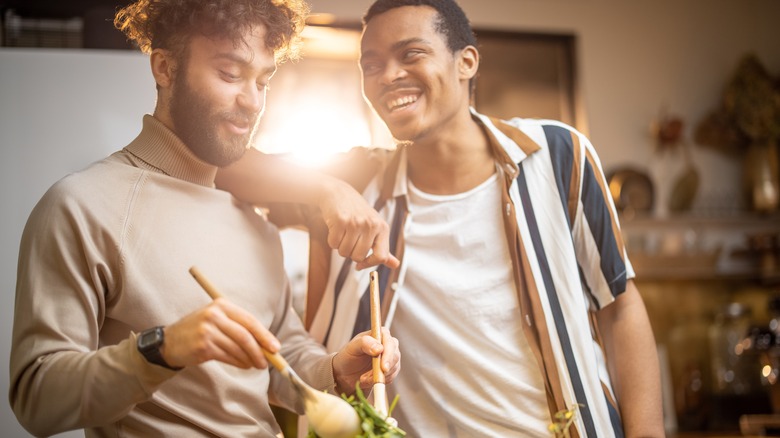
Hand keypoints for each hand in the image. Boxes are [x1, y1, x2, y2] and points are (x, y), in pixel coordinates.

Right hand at [159, 298, 279, 368]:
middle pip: (245, 335)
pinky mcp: (203, 346)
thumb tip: (265, 343)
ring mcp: (207, 331)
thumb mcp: (216, 319)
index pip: (249, 320)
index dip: (264, 335)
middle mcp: (214, 315)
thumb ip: (237, 326)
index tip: (275, 347)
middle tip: (268, 361)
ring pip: (237, 348)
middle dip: (260, 350)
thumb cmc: (198, 331)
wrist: (169, 342)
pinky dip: (239, 363)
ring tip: (257, 365)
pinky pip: (228, 357)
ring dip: (250, 359)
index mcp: (221, 304)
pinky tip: (244, 365)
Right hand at [318, 179, 399, 270]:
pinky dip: (332, 240)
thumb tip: (395, 265)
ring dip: (340, 247)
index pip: (381, 256)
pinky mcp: (341, 221)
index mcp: (382, 228)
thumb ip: (383, 247)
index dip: (369, 264)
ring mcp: (356, 222)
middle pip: (358, 257)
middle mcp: (371, 225)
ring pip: (344, 252)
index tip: (359, 265)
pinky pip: (333, 244)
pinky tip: (336, 229)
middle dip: (350, 253)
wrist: (338, 193)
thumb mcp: (374, 227)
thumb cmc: (357, 213)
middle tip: (349, 240)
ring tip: (343, 233)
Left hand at [332, 327, 399, 393]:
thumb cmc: (348, 356)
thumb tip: (380, 348)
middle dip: (384, 368)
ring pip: (394, 367)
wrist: (345, 373)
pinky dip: (381, 380)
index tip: (383, 367)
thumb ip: (365, 343)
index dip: (388, 354)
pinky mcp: (391, 368)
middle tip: (371, 378)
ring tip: (363, 379)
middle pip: (395, 355)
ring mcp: (390, 357)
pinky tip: (369, 381)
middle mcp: (387, 344)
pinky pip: (392, 376)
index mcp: (378, 334)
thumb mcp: (352, 347)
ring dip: (379, 376)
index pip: (389, 341)